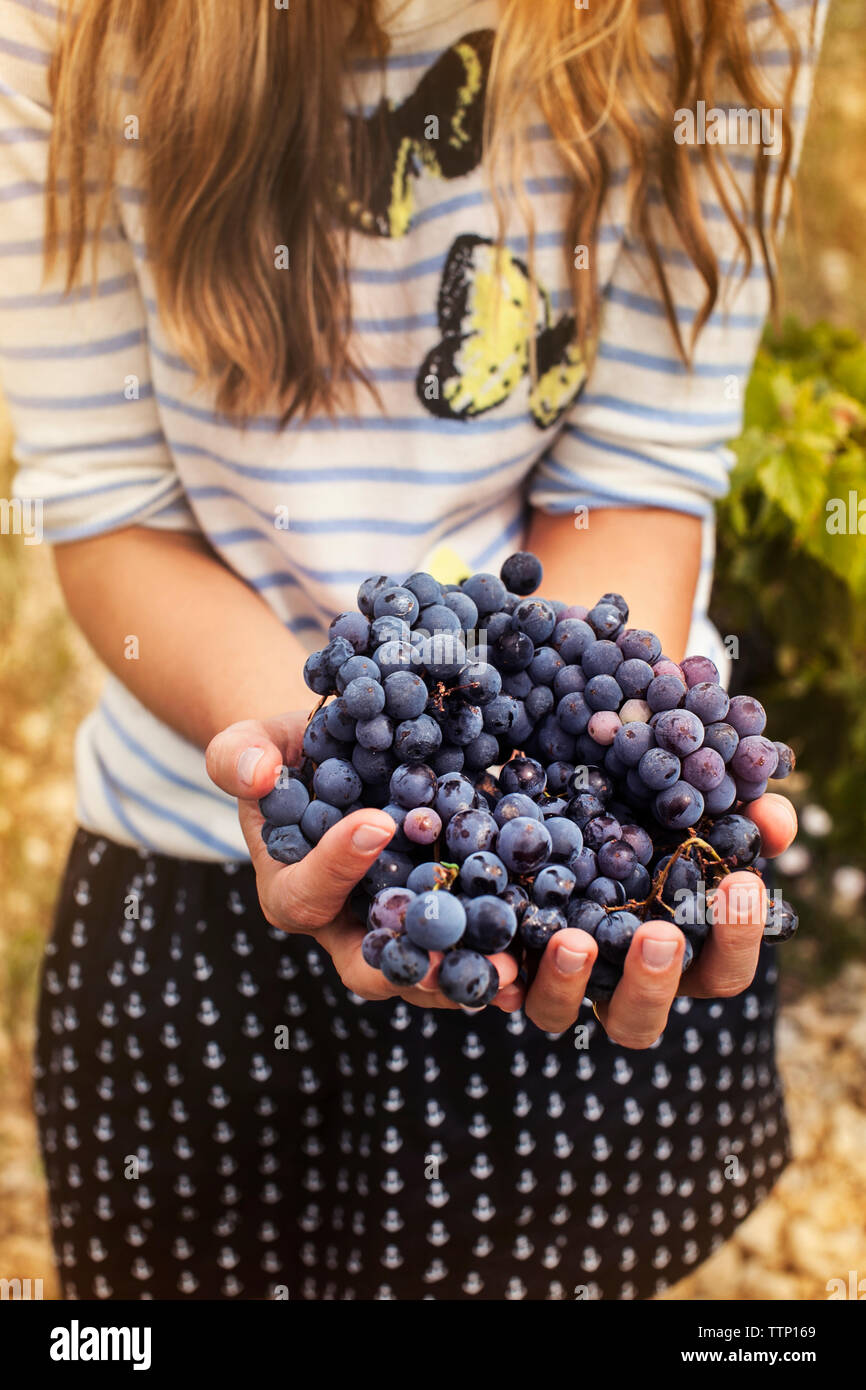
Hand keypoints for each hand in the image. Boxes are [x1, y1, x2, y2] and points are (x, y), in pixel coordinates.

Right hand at [206, 713, 519, 1011]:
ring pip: (432, 973)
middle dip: (413, 966)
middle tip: (451, 955)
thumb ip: (239, 755)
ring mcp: (404, 931)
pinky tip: (547, 941)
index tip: (378, 823)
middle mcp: (349, 927)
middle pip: (372, 967)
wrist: (347, 759)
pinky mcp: (453, 920)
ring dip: (472, 974)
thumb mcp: (259, 744)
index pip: (307, 894)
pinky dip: (508, 950)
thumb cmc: (295, 755)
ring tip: (512, 970)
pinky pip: (478, 948)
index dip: (338, 866)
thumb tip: (252, 772)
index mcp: (295, 892)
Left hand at [521, 793, 797, 1045]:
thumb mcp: (691, 814)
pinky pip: (492, 984)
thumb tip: (774, 817)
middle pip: (641, 1019)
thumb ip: (739, 817)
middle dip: (653, 981)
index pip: (723, 972)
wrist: (552, 817)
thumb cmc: (643, 825)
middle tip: (658, 934)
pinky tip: (498, 953)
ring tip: (574, 940)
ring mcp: (555, 981)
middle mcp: (613, 982)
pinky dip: (494, 975)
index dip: (738, 937)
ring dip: (568, 984)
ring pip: (559, 1015)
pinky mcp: (500, 964)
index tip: (742, 883)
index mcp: (675, 955)